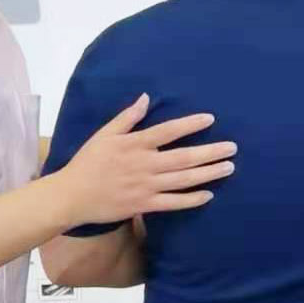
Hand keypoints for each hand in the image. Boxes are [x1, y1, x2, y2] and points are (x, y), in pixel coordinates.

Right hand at [52, 95, 235, 224]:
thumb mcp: (104, 134)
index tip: (211, 119)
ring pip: (183, 179)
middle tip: (233, 148)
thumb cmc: (88, 162)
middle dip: (211, 152)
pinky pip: (172, 203)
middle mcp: (144, 164)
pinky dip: (191, 199)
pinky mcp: (143, 205)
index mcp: (135, 144)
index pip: (168, 131)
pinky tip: (208, 194)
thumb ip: (127, 117)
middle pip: (183, 157)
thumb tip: (146, 98)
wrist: (71, 196)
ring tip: (228, 167)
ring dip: (208, 173)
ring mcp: (145, 186)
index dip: (190, 124)